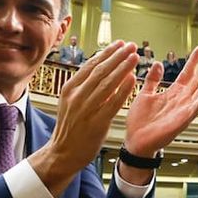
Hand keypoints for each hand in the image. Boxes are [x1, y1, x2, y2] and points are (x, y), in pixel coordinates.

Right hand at [29, 41, 139, 195]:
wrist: (63, 153)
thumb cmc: (70, 128)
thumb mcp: (71, 102)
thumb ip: (85, 87)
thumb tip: (102, 70)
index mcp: (69, 89)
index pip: (91, 65)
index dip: (107, 53)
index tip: (120, 44)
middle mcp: (76, 96)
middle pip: (100, 71)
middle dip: (117, 56)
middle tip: (131, 45)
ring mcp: (85, 109)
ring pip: (107, 84)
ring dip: (122, 68)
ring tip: (134, 57)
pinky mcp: (96, 123)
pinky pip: (112, 103)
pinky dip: (123, 90)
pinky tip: (132, 79)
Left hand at [123, 46, 197, 158]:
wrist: (135, 141)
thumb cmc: (140, 122)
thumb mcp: (145, 94)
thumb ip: (153, 80)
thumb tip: (157, 64)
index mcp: (172, 94)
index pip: (186, 74)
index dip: (193, 61)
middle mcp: (181, 100)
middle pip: (197, 80)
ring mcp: (183, 109)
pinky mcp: (183, 118)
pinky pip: (197, 106)